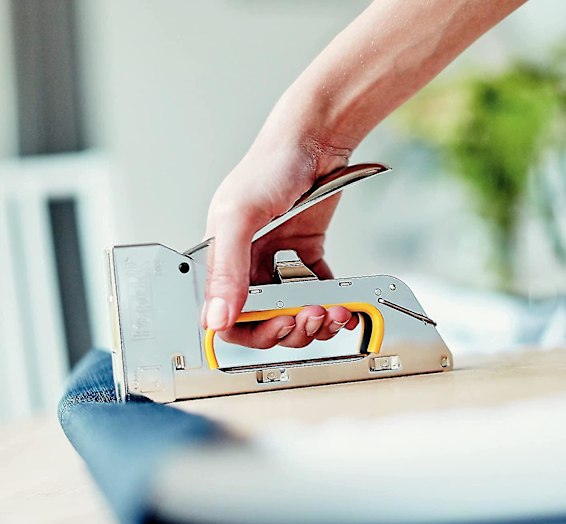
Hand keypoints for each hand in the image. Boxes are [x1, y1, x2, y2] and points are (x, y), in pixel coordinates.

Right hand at [202, 130, 358, 347]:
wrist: (314, 142)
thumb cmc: (270, 167)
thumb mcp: (239, 216)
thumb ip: (227, 269)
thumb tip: (216, 317)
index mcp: (225, 261)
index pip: (228, 318)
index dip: (253, 332)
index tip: (280, 325)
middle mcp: (250, 267)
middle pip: (265, 322)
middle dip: (291, 328)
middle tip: (310, 316)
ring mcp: (280, 265)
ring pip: (293, 313)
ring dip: (314, 321)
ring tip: (332, 310)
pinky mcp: (306, 258)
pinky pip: (316, 294)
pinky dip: (331, 304)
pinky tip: (341, 303)